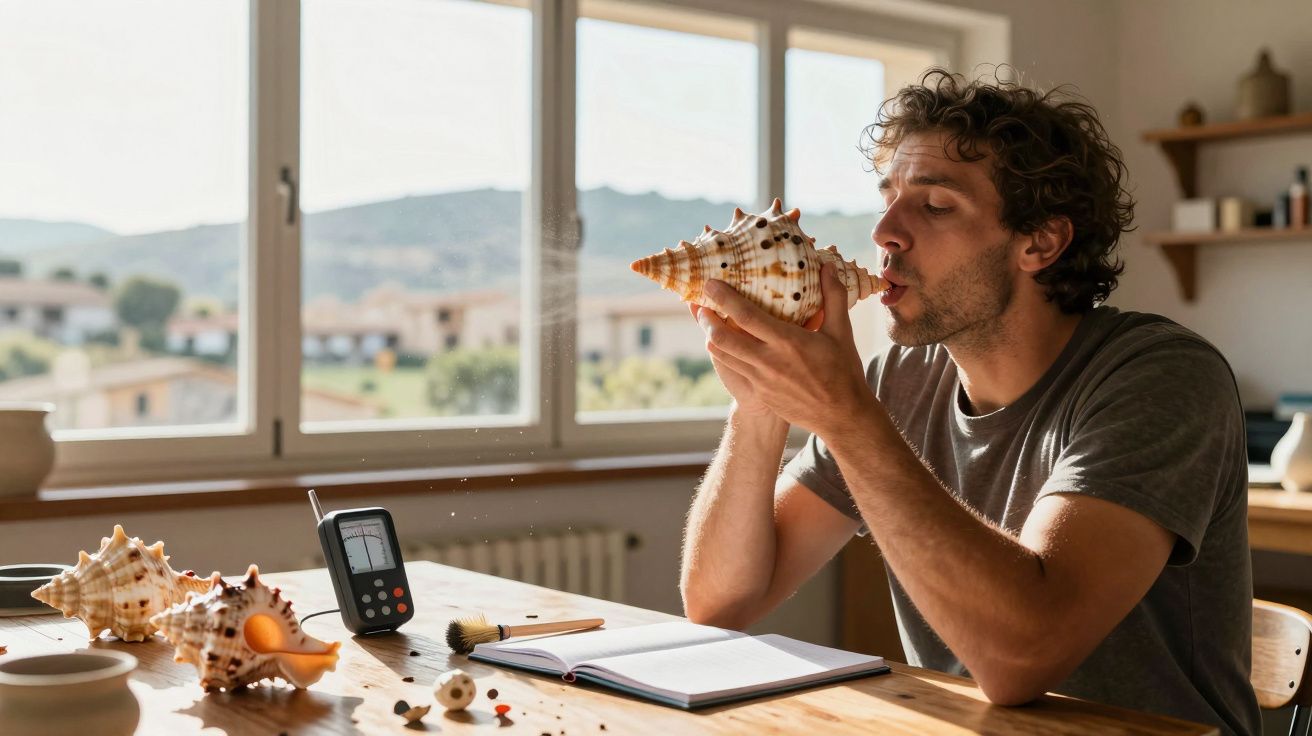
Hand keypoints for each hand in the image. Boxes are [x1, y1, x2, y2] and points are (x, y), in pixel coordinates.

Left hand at [695, 263, 875, 435]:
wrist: (841, 417)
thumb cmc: (843, 372)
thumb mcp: (841, 332)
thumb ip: (833, 297)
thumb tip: (828, 265)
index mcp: (788, 342)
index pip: (747, 316)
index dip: (725, 299)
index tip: (711, 283)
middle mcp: (769, 361)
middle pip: (724, 337)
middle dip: (707, 318)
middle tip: (699, 303)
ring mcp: (762, 380)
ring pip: (724, 355)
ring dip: (711, 336)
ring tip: (706, 320)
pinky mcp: (760, 393)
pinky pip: (735, 368)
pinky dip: (724, 353)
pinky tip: (725, 343)